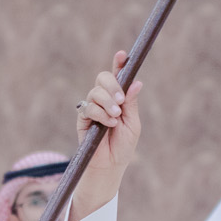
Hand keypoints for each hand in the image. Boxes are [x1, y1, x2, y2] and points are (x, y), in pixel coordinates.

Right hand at [69, 52, 142, 220]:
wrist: (110, 165)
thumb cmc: (123, 145)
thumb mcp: (133, 123)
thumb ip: (132, 103)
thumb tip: (137, 82)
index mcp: (119, 98)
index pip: (118, 76)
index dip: (119, 63)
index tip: (123, 54)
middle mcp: (104, 99)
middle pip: (102, 78)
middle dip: (112, 84)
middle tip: (120, 99)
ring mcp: (92, 107)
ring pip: (95, 92)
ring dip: (107, 102)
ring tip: (115, 116)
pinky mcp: (83, 118)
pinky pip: (88, 108)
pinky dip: (100, 114)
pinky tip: (108, 124)